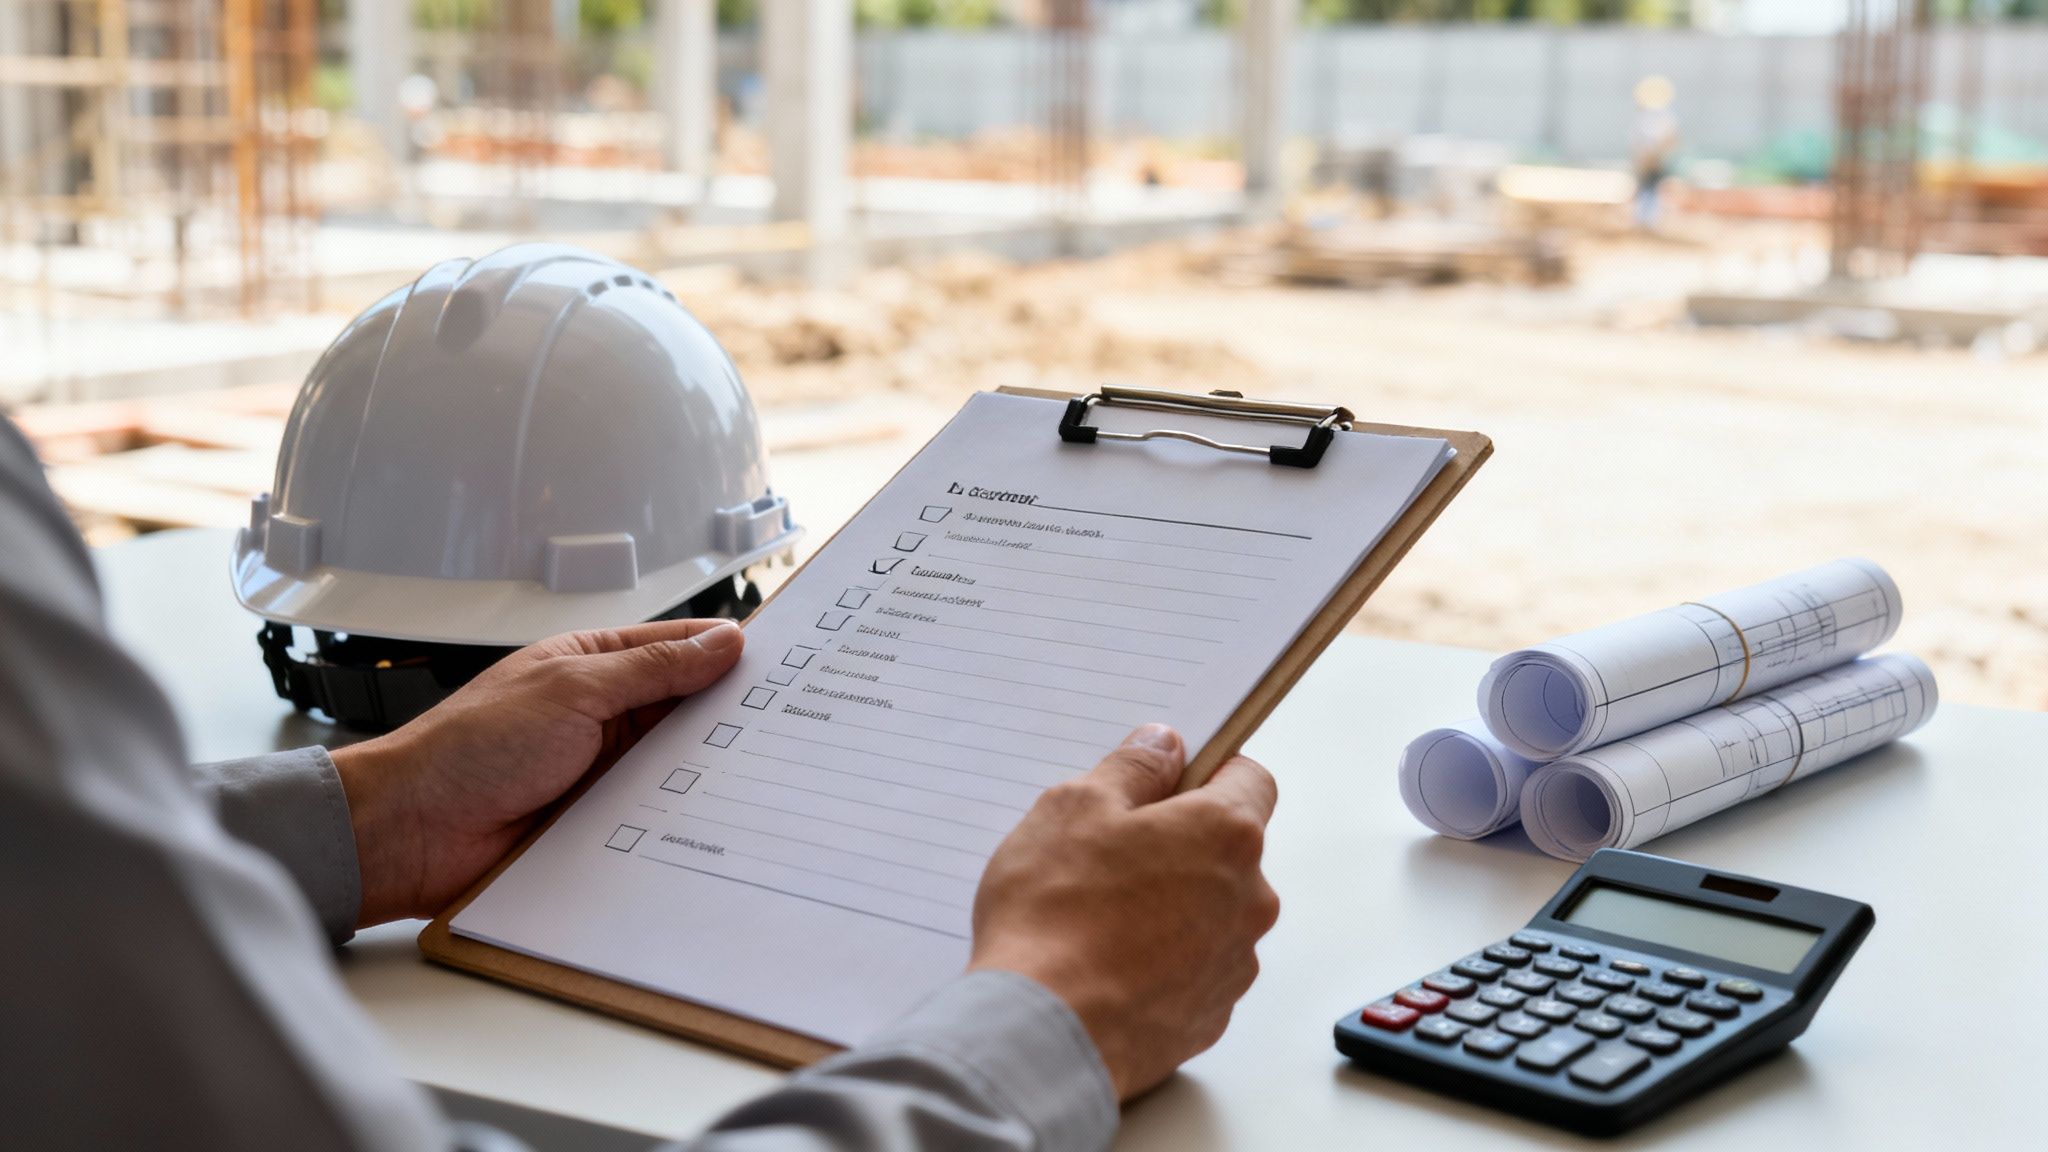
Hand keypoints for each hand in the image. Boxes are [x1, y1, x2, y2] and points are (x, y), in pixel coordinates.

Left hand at [328, 619, 743, 925]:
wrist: (415, 832)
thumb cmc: (468, 749)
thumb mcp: (572, 690)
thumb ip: (652, 668)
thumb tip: (719, 642)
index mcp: (590, 665)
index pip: (676, 647)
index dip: (726, 652)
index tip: (781, 660)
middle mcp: (600, 714)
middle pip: (684, 708)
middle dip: (728, 713)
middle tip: (789, 718)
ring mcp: (601, 769)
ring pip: (676, 763)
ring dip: (707, 768)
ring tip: (763, 768)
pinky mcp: (602, 820)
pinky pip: (657, 812)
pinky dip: (683, 813)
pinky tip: (716, 815)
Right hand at [967, 724, 1279, 1099]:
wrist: (1045, 1035)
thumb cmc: (1056, 917)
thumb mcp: (1074, 808)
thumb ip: (1131, 768)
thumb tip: (1162, 746)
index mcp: (1226, 835)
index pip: (1248, 779)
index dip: (1204, 772)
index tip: (1163, 781)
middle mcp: (1249, 899)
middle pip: (1227, 850)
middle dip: (1177, 843)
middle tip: (1107, 852)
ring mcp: (1233, 963)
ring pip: (1210, 911)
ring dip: (1170, 904)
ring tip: (1097, 916)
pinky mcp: (1209, 1015)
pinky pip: (1193, 968)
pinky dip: (1161, 960)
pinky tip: (1105, 963)